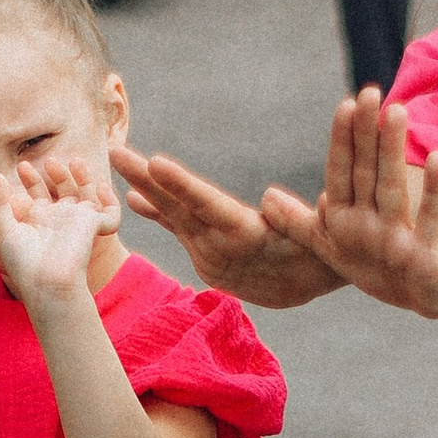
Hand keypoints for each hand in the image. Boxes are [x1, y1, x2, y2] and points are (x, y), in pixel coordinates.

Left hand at [0, 151, 112, 317]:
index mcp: (38, 222)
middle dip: (57, 174)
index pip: (38, 194)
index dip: (31, 179)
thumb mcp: (2, 229)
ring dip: (83, 177)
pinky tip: (101, 188)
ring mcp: (78, 224)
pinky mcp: (94, 227)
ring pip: (86, 195)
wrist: (47, 281)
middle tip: (49, 162)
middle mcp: (59, 221)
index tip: (22, 166)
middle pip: (63, 191)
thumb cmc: (22, 263)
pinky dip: (111, 201)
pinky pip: (111, 214)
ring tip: (74, 162)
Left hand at [113, 145, 345, 307]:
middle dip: (146, 178)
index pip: (208, 205)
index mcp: (245, 238)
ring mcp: (210, 258)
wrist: (312, 285)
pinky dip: (158, 212)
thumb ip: (289, 216)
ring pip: (174, 218)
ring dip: (146, 189)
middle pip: (179, 209)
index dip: (180, 184)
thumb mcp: (315, 233)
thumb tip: (268, 199)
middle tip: (116, 152)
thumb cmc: (321, 250)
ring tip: (119, 161)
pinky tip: (135, 198)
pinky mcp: (206, 261)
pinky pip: (180, 231)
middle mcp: (221, 249)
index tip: (154, 162)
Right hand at [263, 91, 437, 319]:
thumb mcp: (332, 241)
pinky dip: (433, 191)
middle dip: (366, 134)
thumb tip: (266, 199)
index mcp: (341, 224)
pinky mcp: (424, 258)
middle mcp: (363, 232)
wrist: (422, 294)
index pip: (340, 175)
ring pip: (392, 191)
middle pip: (365, 175)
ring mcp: (393, 246)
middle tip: (369, 92)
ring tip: (398, 110)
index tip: (346, 104)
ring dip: (393, 151)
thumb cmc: (374, 261)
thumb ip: (301, 219)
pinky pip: (430, 221)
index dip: (343, 141)